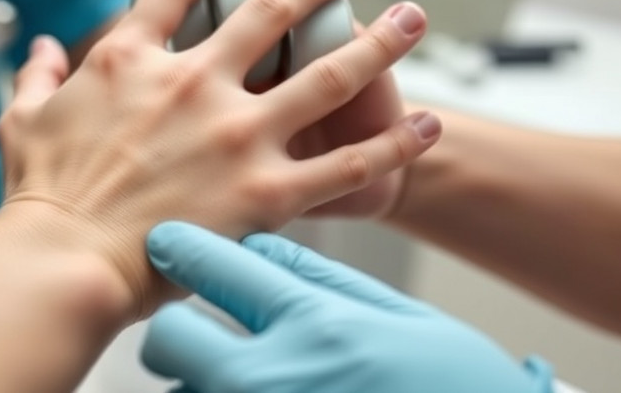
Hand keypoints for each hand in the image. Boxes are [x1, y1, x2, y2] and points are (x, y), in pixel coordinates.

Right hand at [0, 0, 439, 316]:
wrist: (62, 261)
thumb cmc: (40, 197)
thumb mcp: (21, 120)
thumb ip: (36, 76)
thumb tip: (40, 48)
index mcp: (132, 62)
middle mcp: (194, 83)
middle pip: (271, 11)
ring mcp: (236, 135)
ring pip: (327, 75)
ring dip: (377, 42)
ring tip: (412, 19)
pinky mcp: (266, 191)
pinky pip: (345, 165)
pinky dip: (392, 145)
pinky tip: (428, 127)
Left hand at [142, 222, 554, 392]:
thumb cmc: (452, 386)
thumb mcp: (395, 317)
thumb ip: (316, 278)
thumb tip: (258, 248)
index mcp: (313, 324)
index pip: (214, 266)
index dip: (183, 247)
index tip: (169, 243)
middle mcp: (274, 378)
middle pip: (169, 339)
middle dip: (176, 331)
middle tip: (198, 331)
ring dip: (197, 381)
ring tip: (242, 377)